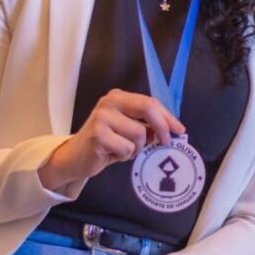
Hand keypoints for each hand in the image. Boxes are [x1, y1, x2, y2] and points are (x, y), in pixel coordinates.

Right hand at [39, 90, 183, 190]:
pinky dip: (124, 156)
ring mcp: (101, 117)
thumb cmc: (106, 144)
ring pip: (139, 134)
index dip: (168, 117)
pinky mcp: (97, 134)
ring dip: (136, 148)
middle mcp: (110, 102)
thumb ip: (148, 126)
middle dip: (162, 127)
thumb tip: (174, 130)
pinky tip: (112, 154)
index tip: (180, 130)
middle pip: (148, 108)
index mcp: (119, 97)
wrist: (75, 158)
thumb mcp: (128, 131)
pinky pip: (126, 148)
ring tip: (123, 150)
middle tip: (165, 142)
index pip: (151, 102)